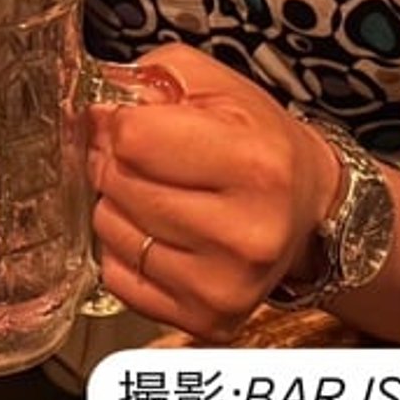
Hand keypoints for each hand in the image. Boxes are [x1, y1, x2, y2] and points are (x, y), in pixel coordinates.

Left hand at [87, 45, 337, 342]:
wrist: (307, 206)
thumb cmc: (260, 142)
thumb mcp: (216, 86)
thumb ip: (150, 79)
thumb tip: (92, 107)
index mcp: (254, 164)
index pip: (132, 137)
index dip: (120, 121)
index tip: (132, 120)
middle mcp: (244, 233)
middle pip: (118, 182)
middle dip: (116, 160)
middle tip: (145, 156)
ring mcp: (224, 285)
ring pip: (109, 229)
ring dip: (118, 203)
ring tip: (157, 191)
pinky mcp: (205, 319)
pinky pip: (116, 275)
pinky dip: (124, 248)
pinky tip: (158, 230)